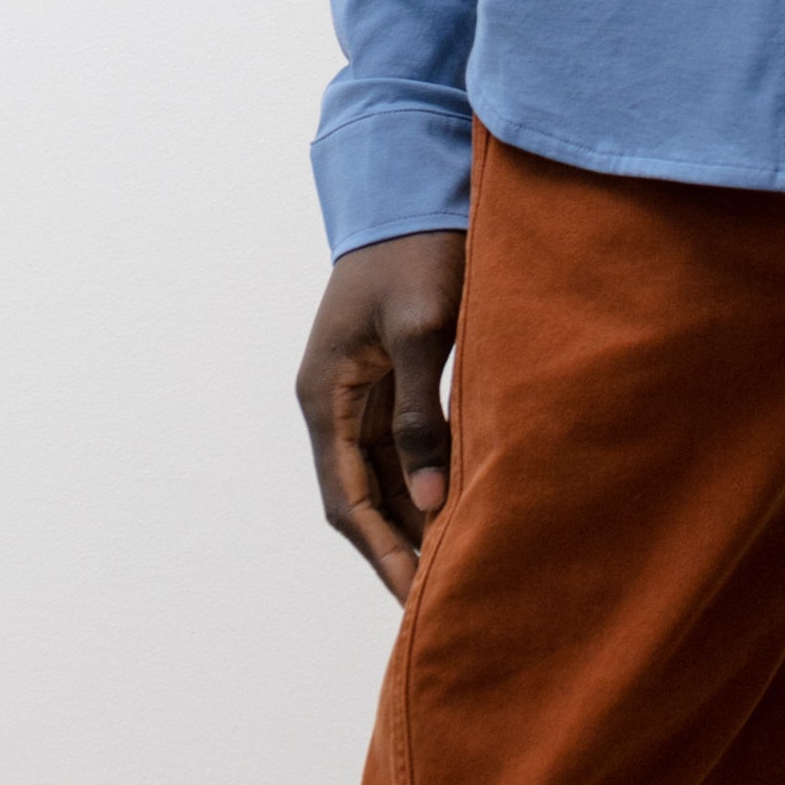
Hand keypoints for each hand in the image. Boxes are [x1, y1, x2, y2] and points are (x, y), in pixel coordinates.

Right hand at [296, 231, 467, 599]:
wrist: (412, 186)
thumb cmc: (415, 250)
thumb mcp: (421, 329)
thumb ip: (421, 416)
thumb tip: (427, 502)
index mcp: (324, 396)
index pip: (346, 501)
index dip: (382, 551)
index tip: (417, 598)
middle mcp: (332, 402)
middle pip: (360, 497)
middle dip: (398, 547)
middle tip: (446, 597)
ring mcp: (358, 390)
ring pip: (381, 475)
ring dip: (412, 517)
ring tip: (459, 563)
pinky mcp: (388, 375)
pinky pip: (401, 445)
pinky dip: (425, 478)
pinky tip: (460, 504)